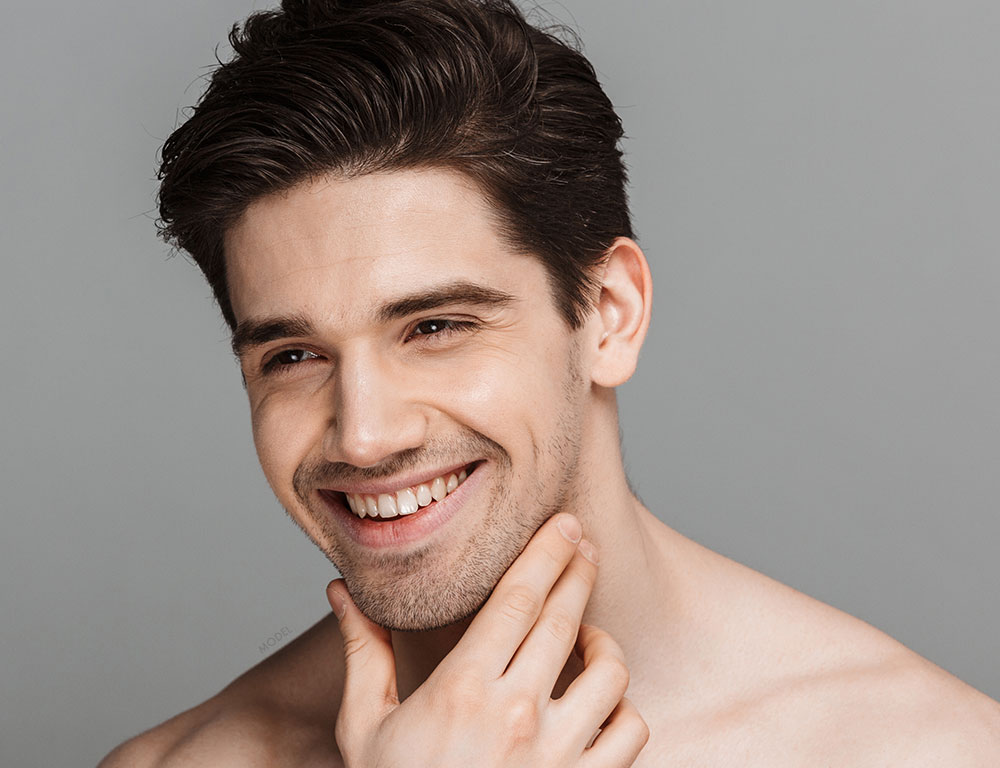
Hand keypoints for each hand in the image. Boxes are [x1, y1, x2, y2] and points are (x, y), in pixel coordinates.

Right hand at [325, 513, 648, 766]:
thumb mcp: (365, 728)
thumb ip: (362, 654)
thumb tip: (341, 592)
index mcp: (462, 691)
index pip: (517, 600)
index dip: (546, 553)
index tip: (563, 524)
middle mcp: (516, 717)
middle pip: (565, 620)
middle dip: (580, 571)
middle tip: (585, 544)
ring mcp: (556, 756)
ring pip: (610, 672)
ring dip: (603, 641)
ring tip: (588, 634)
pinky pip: (630, 731)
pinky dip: (624, 708)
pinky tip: (603, 700)